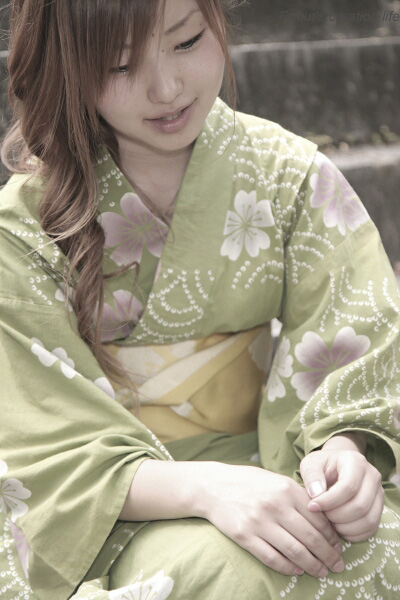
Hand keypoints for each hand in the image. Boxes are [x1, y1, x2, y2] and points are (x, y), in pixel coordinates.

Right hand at [200, 463, 343, 577]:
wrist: (213, 485)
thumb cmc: (248, 482)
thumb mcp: (275, 480)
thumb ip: (298, 495)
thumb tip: (325, 519)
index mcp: (286, 489)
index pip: (318, 518)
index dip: (332, 536)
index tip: (339, 547)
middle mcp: (274, 505)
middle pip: (310, 537)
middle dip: (328, 555)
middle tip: (338, 565)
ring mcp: (258, 521)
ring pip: (294, 551)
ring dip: (312, 565)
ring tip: (321, 572)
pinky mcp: (244, 536)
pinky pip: (272, 558)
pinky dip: (287, 567)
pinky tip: (296, 570)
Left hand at [300, 442, 383, 541]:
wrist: (336, 467)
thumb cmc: (322, 466)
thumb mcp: (311, 464)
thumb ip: (311, 476)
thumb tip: (316, 494)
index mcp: (355, 462)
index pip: (348, 486)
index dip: (329, 501)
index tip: (312, 506)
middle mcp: (372, 476)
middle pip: (360, 505)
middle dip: (337, 515)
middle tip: (322, 515)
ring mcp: (378, 493)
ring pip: (368, 519)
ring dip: (345, 527)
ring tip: (329, 521)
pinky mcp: (379, 508)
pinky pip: (371, 528)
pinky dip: (354, 534)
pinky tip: (338, 527)